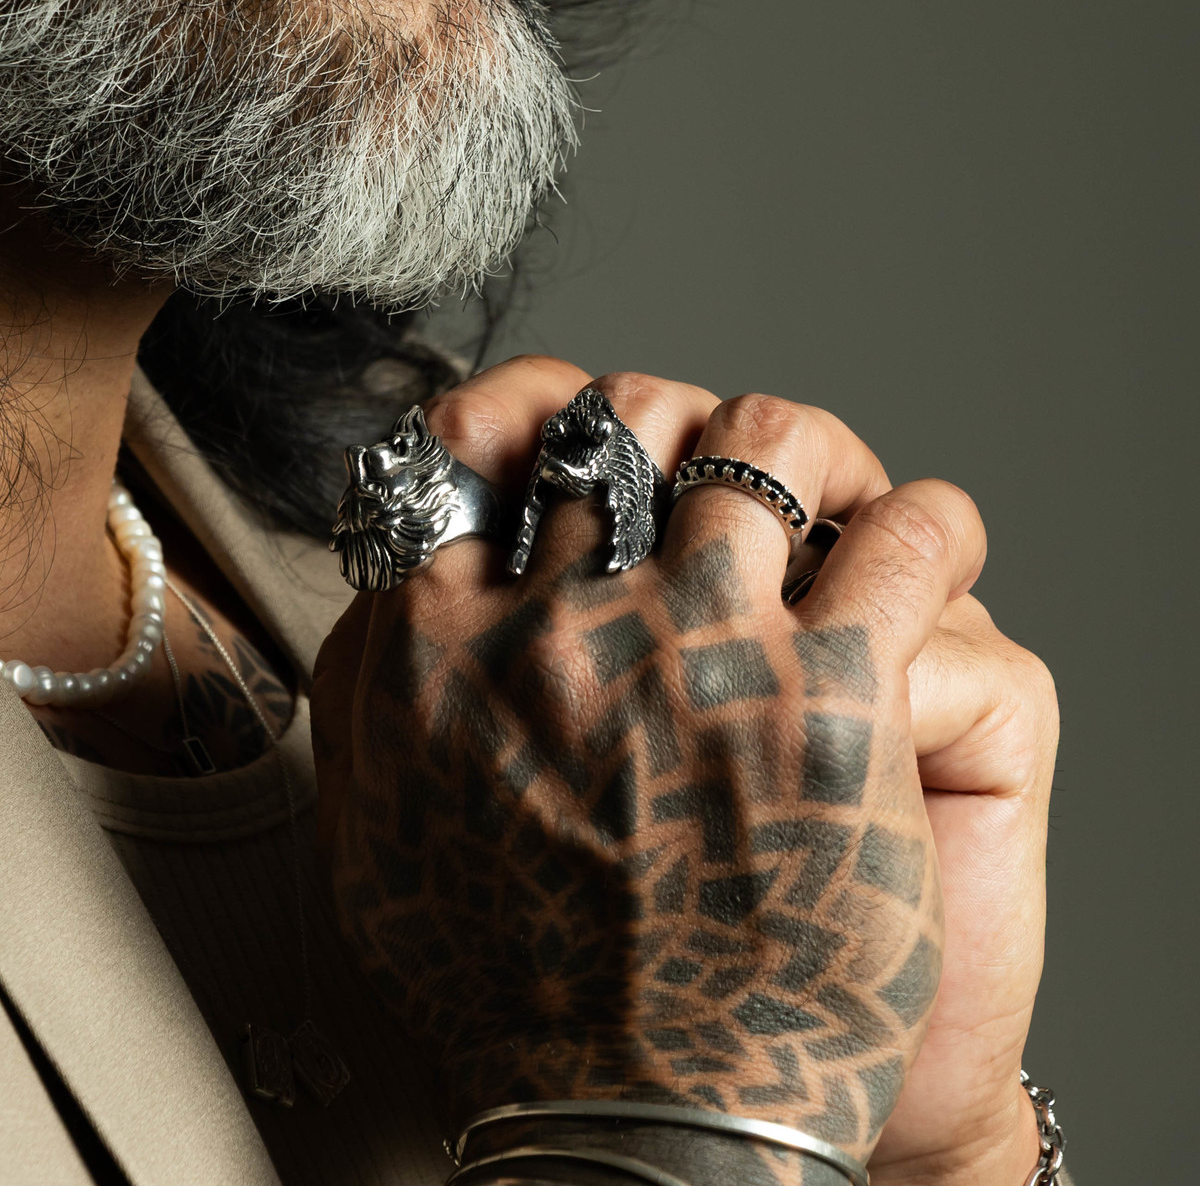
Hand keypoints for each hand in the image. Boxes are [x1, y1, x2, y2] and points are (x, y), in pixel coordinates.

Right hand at [311, 357, 1051, 1179]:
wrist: (633, 1136)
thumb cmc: (511, 1007)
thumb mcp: (376, 852)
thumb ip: (366, 712)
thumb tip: (382, 608)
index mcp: (445, 652)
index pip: (481, 453)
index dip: (533, 432)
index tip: (580, 457)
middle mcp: (566, 626)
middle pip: (623, 424)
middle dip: (666, 434)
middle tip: (709, 470)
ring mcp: (701, 647)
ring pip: (761, 439)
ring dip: (800, 451)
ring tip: (831, 488)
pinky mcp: (833, 697)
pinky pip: (908, 534)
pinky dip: (932, 520)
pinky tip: (932, 544)